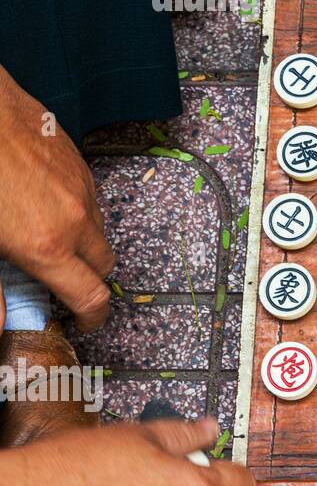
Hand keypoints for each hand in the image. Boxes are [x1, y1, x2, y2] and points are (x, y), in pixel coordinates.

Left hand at [0, 68, 114, 330]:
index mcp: (47, 245)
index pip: (92, 296)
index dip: (92, 318)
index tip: (84, 323)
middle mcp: (74, 218)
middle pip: (105, 265)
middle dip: (89, 281)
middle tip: (61, 284)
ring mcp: (81, 187)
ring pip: (99, 230)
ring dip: (82, 244)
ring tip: (46, 239)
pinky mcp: (79, 162)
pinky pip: (90, 198)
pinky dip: (76, 212)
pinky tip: (41, 203)